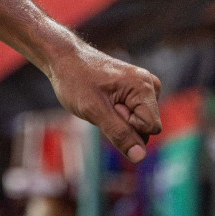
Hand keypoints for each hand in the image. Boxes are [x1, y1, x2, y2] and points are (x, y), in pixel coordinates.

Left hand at [46, 40, 162, 162]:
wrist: (63, 58)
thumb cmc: (75, 80)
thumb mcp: (94, 110)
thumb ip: (119, 134)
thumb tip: (140, 157)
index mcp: (144, 86)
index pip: (150, 128)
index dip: (127, 126)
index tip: (108, 107)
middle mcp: (150, 85)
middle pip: (146, 128)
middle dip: (123, 124)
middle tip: (101, 104)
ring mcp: (144, 88)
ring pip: (138, 124)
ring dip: (119, 120)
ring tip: (101, 101)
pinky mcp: (136, 91)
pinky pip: (133, 115)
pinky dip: (117, 114)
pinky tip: (104, 100)